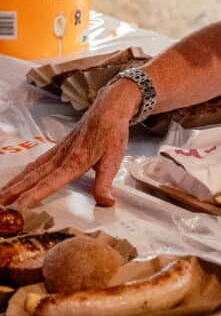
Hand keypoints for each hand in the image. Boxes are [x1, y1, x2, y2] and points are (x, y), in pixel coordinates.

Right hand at [0, 81, 138, 209]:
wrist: (108, 108)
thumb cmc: (112, 133)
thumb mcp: (114, 159)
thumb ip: (105, 183)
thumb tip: (106, 203)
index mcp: (74, 161)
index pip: (51, 182)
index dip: (35, 194)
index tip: (20, 206)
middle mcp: (61, 157)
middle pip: (33, 177)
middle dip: (14, 192)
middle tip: (0, 206)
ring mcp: (57, 152)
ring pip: (31, 170)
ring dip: (15, 184)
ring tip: (1, 197)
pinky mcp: (57, 149)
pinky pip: (36, 163)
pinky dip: (23, 174)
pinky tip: (17, 180)